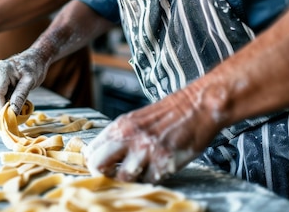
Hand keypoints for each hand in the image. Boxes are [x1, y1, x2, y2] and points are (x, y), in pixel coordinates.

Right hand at [0, 48, 48, 115]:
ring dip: (5, 108)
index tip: (8, 120)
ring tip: (16, 115)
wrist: (36, 58)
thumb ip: (20, 96)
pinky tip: (15, 109)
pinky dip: (7, 104)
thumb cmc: (34, 66)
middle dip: (2, 110)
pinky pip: (0, 97)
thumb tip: (13, 113)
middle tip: (13, 121)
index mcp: (1, 70)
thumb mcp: (30, 81)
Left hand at [82, 88, 219, 182]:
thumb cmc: (167, 114)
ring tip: (139, 172)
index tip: (100, 167)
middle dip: (103, 174)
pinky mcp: (164, 161)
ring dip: (130, 179)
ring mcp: (146, 150)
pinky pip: (149, 181)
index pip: (92, 150)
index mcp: (120, 126)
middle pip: (99, 165)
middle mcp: (129, 137)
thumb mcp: (135, 120)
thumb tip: (99, 155)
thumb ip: (118, 136)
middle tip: (113, 176)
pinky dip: (151, 179)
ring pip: (124, 178)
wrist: (197, 107)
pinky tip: (157, 169)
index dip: (94, 163)